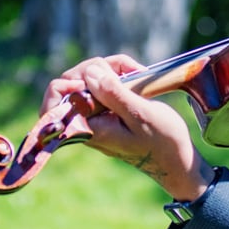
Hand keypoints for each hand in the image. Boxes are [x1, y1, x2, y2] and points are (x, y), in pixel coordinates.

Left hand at [41, 55, 213, 200]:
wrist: (176, 159)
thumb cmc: (162, 141)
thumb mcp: (140, 114)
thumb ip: (113, 94)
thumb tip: (89, 73)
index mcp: (88, 128)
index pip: (52, 106)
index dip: (65, 85)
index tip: (94, 79)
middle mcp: (87, 123)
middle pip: (71, 84)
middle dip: (97, 69)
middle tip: (126, 70)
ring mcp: (97, 116)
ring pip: (88, 80)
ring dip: (110, 69)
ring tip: (136, 72)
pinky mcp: (108, 110)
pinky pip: (102, 85)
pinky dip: (117, 74)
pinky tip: (136, 75)